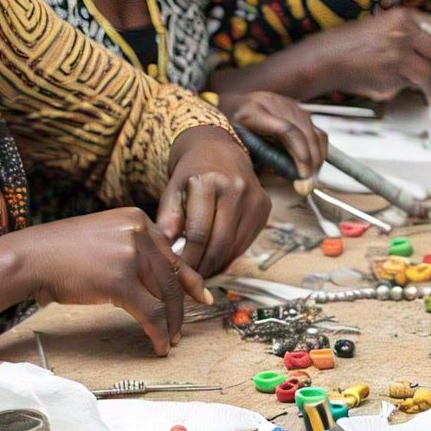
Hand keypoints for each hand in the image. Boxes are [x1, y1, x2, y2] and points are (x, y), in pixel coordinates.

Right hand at [5, 208, 194, 354]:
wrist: (30, 257)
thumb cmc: (60, 252)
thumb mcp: (104, 236)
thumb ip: (132, 247)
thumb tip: (157, 276)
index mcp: (137, 218)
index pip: (172, 252)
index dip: (189, 278)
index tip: (201, 296)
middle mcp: (139, 231)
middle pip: (171, 275)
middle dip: (180, 306)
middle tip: (181, 328)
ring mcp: (131, 254)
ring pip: (164, 295)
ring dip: (169, 322)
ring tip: (168, 339)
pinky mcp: (120, 280)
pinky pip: (150, 312)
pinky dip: (157, 331)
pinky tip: (158, 344)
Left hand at [156, 126, 270, 280]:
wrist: (218, 148)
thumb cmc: (191, 172)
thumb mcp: (173, 189)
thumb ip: (168, 218)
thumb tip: (165, 249)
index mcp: (208, 182)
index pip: (197, 233)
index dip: (187, 259)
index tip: (176, 274)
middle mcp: (236, 189)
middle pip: (219, 243)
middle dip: (202, 267)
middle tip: (189, 281)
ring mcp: (254, 198)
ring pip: (235, 246)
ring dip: (217, 265)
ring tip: (200, 274)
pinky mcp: (264, 207)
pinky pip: (247, 242)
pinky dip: (230, 255)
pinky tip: (216, 260)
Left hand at [220, 89, 327, 179]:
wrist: (229, 106)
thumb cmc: (231, 131)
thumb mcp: (240, 147)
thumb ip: (264, 159)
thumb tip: (292, 177)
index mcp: (253, 112)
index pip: (286, 131)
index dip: (299, 154)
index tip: (303, 175)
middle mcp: (273, 102)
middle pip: (304, 131)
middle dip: (311, 160)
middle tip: (309, 182)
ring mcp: (287, 103)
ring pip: (313, 131)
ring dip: (316, 155)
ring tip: (311, 174)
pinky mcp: (297, 108)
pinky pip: (315, 129)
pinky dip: (318, 148)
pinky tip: (313, 162)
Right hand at [327, 7, 430, 101]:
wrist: (328, 58)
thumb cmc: (357, 47)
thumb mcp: (387, 29)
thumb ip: (414, 36)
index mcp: (406, 16)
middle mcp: (405, 29)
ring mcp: (399, 50)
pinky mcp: (393, 70)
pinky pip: (423, 81)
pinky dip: (429, 90)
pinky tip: (425, 93)